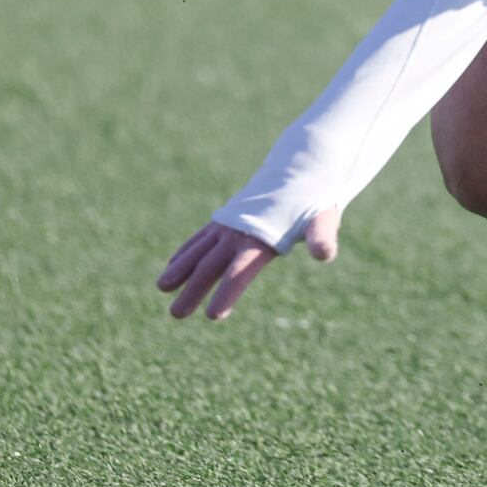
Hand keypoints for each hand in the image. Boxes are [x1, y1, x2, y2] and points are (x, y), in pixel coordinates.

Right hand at [156, 209, 338, 320]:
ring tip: (161, 288)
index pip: (240, 272)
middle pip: (211, 265)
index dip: (226, 292)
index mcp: (261, 239)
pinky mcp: (223, 221)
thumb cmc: (314, 203)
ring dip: (179, 270)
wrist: (300, 171)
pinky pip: (199, 239)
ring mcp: (227, 225)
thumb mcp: (323, 220)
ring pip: (198, 251)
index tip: (212, 315)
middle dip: (193, 290)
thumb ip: (322, 237)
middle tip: (176, 314)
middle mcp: (238, 233)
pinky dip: (184, 253)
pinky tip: (171, 268)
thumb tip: (325, 255)